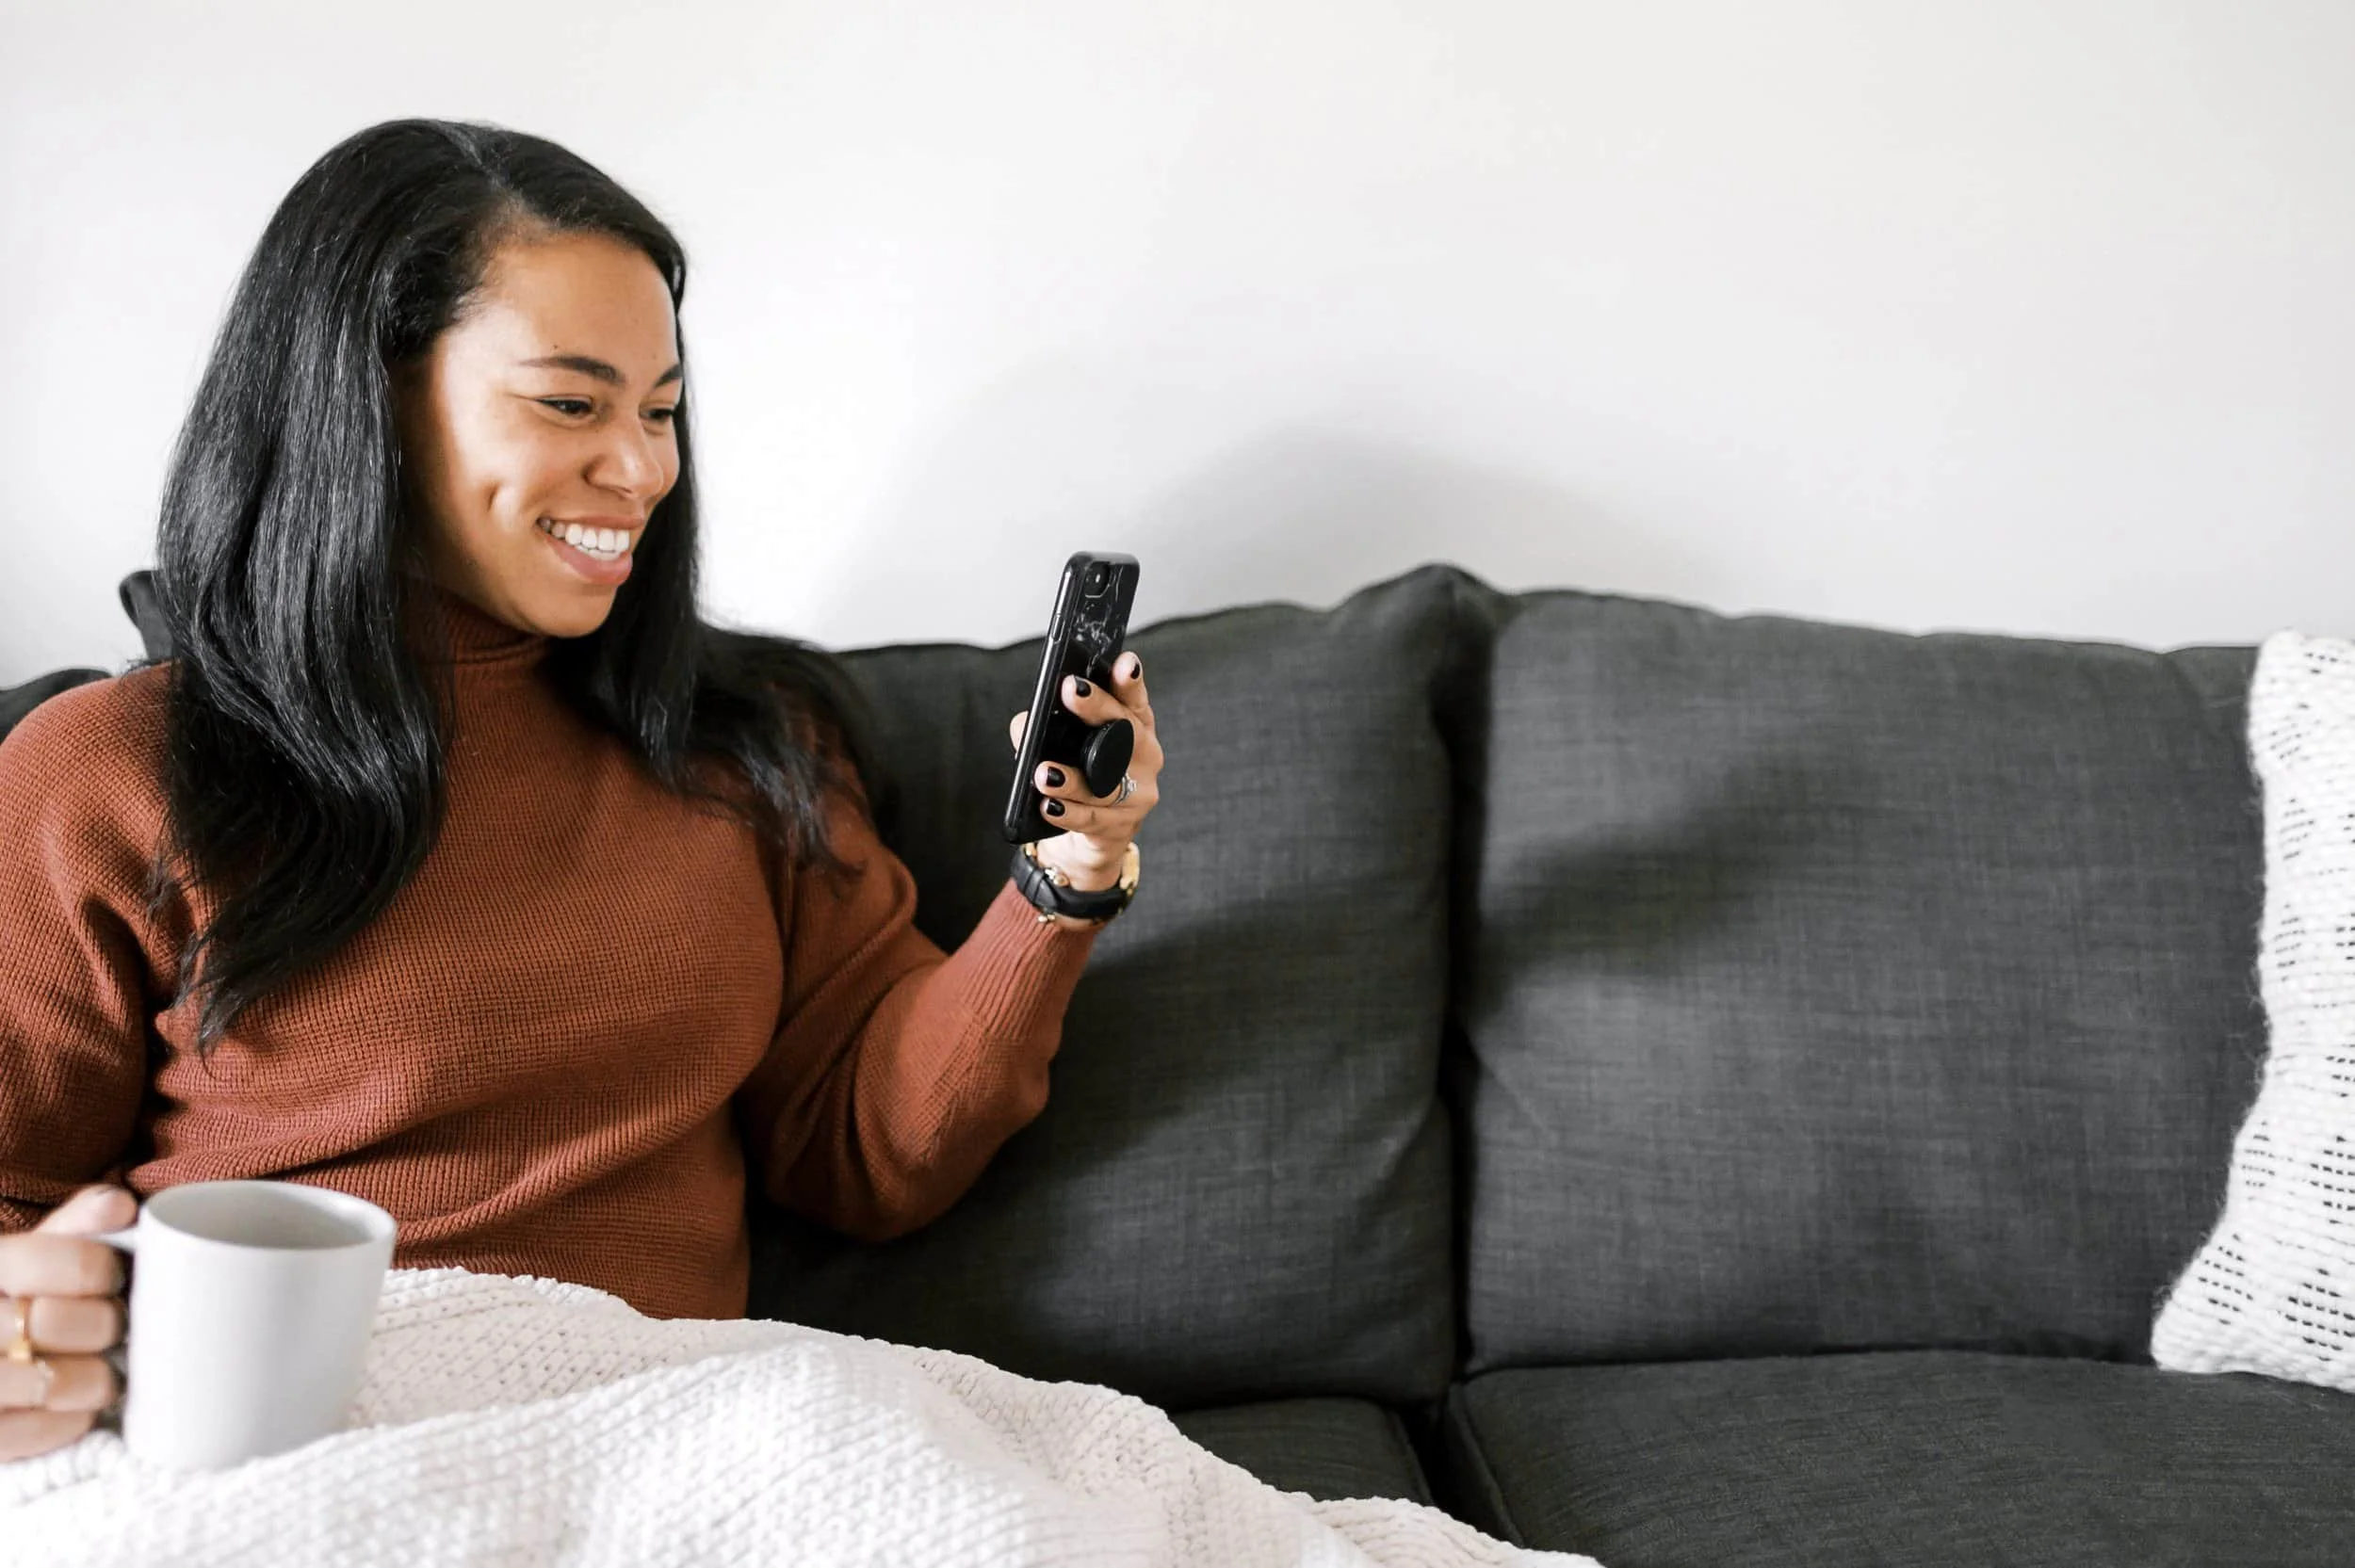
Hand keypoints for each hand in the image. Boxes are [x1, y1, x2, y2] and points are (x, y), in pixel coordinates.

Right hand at [0, 1185, 130, 1460]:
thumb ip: (73, 1228)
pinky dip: (68, 1422)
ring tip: (101, 1373)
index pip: (49, 1259)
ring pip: (50, 1382)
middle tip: (114, 1330)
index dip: (99, 1269)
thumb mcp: (30, 1258)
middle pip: (53, 1322)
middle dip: (102, 1326)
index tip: (115, 1279)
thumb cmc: (15, 1301)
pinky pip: (30, 1435)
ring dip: (94, 1380)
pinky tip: (73, 1408)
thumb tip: (120, 1206)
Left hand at [1007, 651, 1163, 895]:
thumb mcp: (1065, 745)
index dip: (1130, 681)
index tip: (1124, 661)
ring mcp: (1138, 794)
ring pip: (1107, 783)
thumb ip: (1046, 728)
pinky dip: (1068, 812)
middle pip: (1126, 731)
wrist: (1093, 833)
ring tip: (1044, 772)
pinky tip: (1048, 807)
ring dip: (1073, 778)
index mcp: (1134, 727)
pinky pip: (1093, 819)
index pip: (1134, 699)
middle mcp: (1145, 757)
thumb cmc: (1080, 774)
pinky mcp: (1121, 826)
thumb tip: (1026, 724)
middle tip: (1071, 690)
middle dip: (1097, 707)